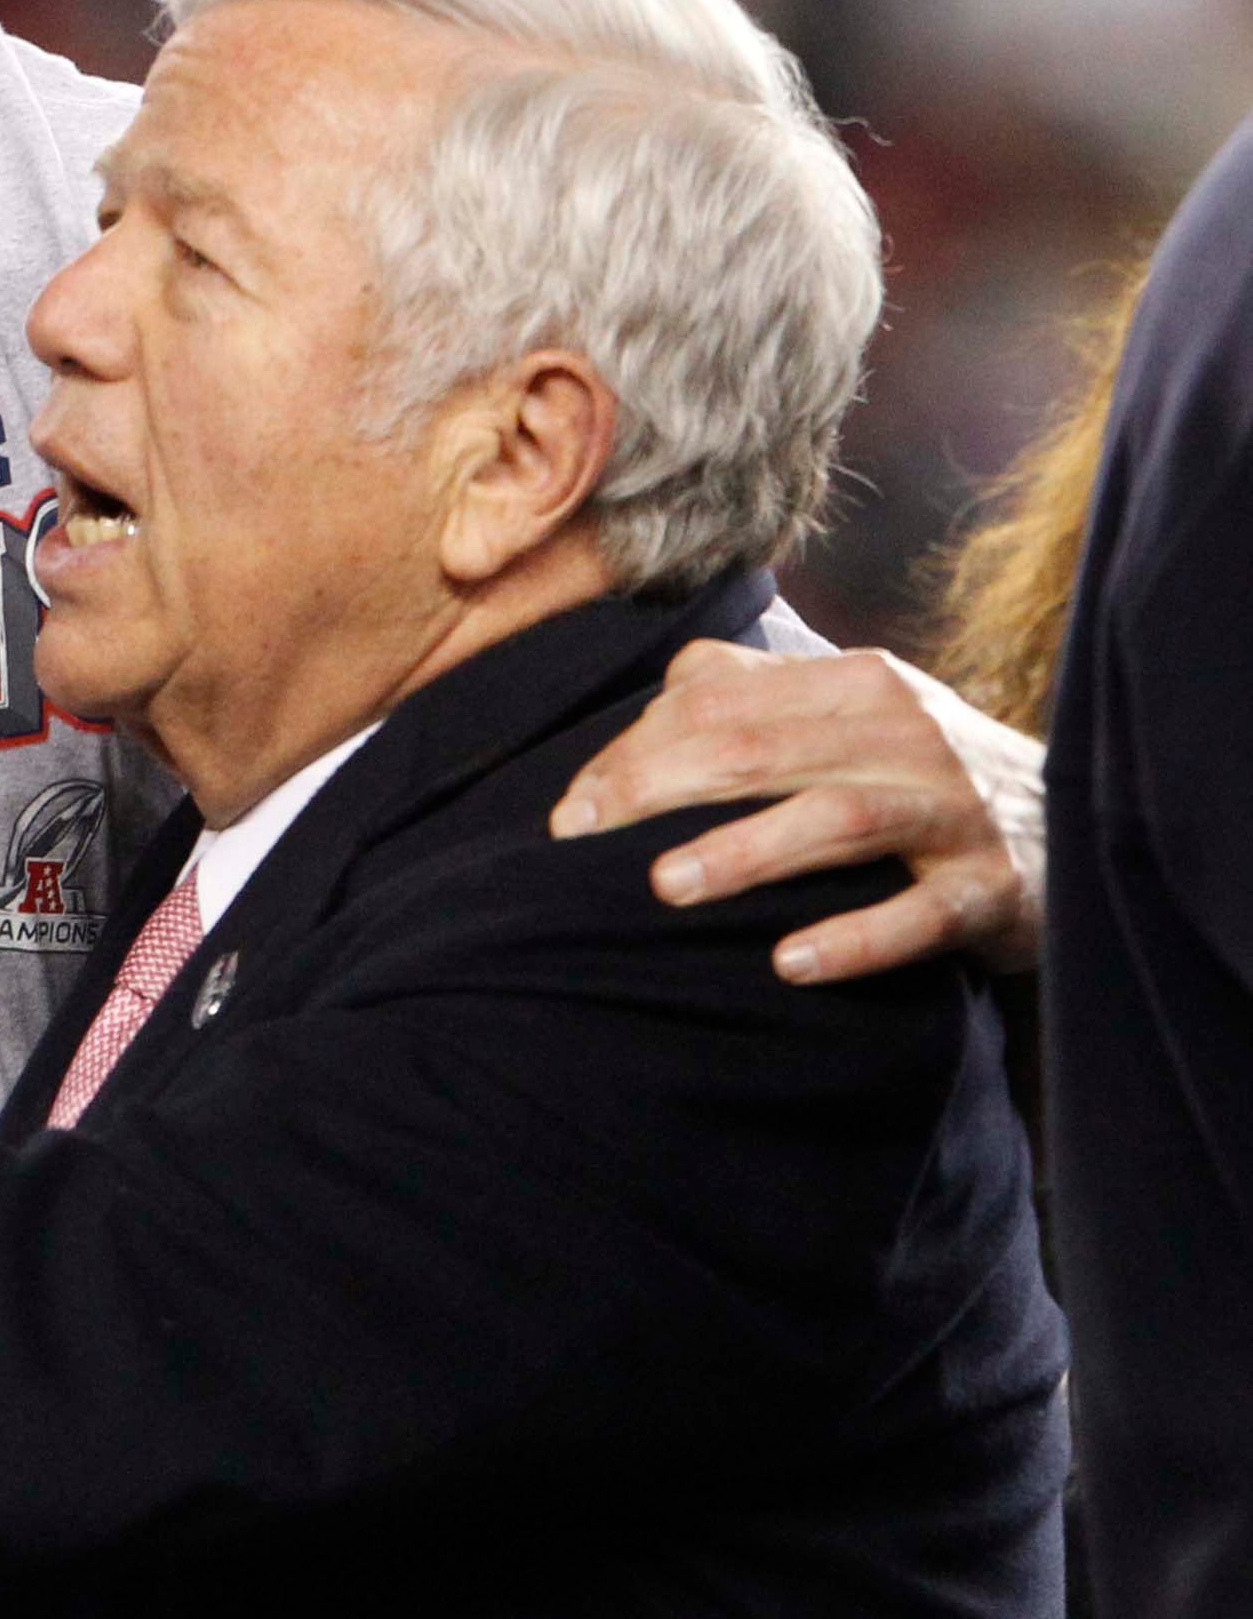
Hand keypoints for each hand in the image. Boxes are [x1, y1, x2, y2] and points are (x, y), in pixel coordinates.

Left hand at [553, 639, 1044, 983]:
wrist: (1078, 828)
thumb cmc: (921, 773)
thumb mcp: (849, 715)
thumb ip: (751, 695)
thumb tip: (646, 706)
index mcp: (854, 683)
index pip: (717, 703)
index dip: (633, 755)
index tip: (570, 814)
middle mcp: (903, 733)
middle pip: (757, 750)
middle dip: (659, 793)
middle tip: (584, 844)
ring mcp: (952, 810)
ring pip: (835, 821)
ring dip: (746, 853)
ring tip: (666, 888)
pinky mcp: (993, 888)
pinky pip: (920, 915)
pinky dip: (855, 937)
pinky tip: (788, 964)